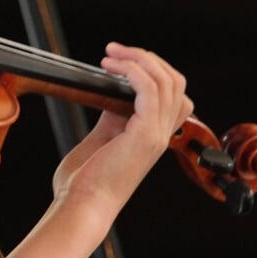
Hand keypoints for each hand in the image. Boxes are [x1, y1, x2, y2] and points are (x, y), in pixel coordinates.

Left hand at [51, 43, 193, 217]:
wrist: (81, 207)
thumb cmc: (83, 182)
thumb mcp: (101, 139)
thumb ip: (112, 117)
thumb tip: (110, 94)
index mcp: (152, 136)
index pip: (173, 94)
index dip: (153, 71)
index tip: (121, 62)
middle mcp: (161, 135)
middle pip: (175, 82)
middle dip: (147, 58)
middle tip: (115, 51)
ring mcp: (157, 135)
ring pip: (166, 80)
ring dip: (137, 58)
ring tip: (110, 54)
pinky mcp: (145, 135)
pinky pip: (150, 89)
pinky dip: (132, 70)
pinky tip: (111, 67)